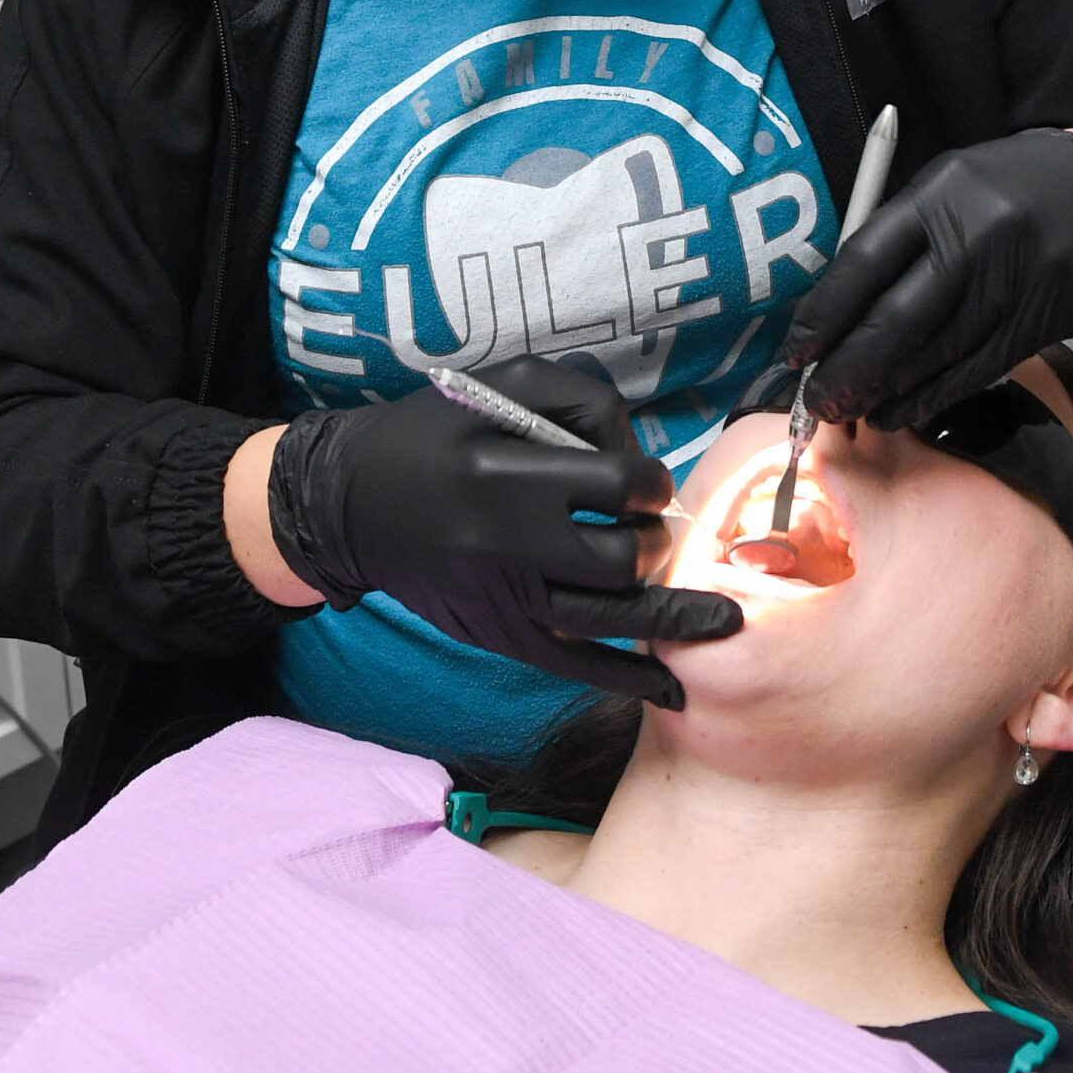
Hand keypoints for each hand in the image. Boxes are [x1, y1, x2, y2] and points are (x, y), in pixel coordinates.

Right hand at [266, 355, 741, 706]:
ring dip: (672, 616)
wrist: (349, 504)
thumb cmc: (431, 434)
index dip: (650, 482)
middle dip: (654, 542)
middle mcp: (506, 541)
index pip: (618, 484)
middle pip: (624, 559)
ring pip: (612, 620)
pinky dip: (629, 681)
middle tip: (645, 530)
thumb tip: (640, 451)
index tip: (644, 483)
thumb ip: (581, 400)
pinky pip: (575, 666)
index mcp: (504, 469)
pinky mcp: (497, 636)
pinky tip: (675, 688)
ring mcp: (503, 598)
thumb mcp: (498, 384)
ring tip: (722, 620)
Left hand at [784, 129, 1072, 428]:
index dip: (825, 316)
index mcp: (941, 194)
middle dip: (848, 369)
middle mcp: (979, 237)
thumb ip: (896, 240)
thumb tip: (835, 314)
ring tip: (849, 411)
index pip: (865, 262)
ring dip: (886, 391)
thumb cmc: (1005, 191)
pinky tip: (899, 411)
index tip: (797, 352)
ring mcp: (1016, 282)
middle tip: (815, 401)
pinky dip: (932, 397)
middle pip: (898, 319)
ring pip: (937, 354)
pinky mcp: (1043, 320)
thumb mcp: (946, 188)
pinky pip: (976, 371)